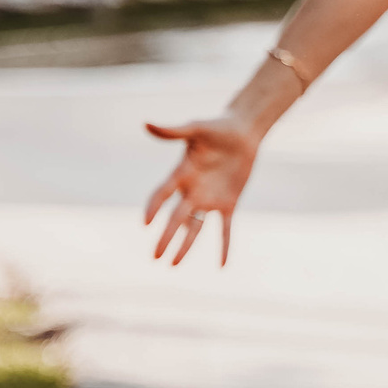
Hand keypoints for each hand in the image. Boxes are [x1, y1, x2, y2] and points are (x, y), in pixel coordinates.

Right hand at [141, 115, 260, 265]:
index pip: (162, 194)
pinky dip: (224, 246)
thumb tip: (145, 123)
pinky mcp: (228, 203)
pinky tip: (222, 265)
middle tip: (155, 257)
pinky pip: (225, 229)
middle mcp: (192, 190)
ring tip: (173, 264)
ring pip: (195, 227)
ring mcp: (209, 198)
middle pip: (176, 218)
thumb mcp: (196, 128)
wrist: (242, 132)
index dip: (153, 207)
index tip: (145, 223)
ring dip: (185, 246)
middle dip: (166, 237)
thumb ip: (172, 130)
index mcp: (181, 173)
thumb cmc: (217, 126)